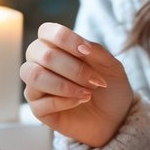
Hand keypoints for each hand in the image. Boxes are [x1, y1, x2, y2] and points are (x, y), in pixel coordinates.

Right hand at [20, 22, 132, 147]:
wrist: (115, 118)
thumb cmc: (109, 87)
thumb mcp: (111, 65)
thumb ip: (96, 51)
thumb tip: (82, 45)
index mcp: (55, 46)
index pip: (46, 31)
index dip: (65, 39)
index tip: (87, 51)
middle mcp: (40, 63)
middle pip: (42, 54)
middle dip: (73, 68)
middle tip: (95, 80)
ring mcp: (36, 86)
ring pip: (35, 76)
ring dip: (65, 85)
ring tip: (88, 93)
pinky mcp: (38, 109)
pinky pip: (41, 102)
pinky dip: (65, 101)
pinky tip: (80, 102)